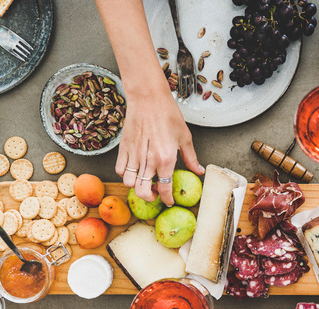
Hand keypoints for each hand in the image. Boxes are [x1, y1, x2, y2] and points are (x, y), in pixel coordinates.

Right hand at [115, 90, 203, 206]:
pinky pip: (120, 169)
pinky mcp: (123, 148)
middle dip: (150, 197)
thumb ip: (191, 158)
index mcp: (165, 158)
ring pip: (129, 183)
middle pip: (143, 191)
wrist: (148, 98)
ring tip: (144, 180)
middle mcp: (148, 160)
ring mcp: (134, 155)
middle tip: (155, 192)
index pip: (164, 188)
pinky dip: (126, 174)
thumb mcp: (185, 137)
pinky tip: (135, 169)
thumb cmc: (168, 114)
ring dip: (137, 186)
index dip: (167, 199)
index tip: (168, 200)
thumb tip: (198, 171)